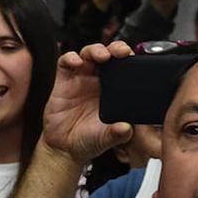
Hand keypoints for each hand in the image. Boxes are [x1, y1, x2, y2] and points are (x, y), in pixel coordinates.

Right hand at [42, 41, 133, 165]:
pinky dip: (71, 57)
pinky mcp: (63, 81)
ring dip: (95, 50)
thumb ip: (118, 134)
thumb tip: (126, 128)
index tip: (134, 59)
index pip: (124, 67)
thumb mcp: (107, 138)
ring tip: (101, 56)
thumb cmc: (88, 140)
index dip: (129, 59)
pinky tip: (76, 62)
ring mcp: (80, 79)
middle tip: (120, 52)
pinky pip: (66, 62)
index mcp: (114, 91)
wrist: (64, 149)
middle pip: (108, 54)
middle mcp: (98, 82)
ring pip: (89, 53)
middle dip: (115, 48)